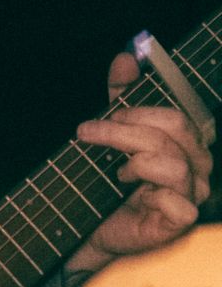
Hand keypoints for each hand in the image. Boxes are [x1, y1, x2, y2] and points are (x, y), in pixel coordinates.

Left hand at [72, 51, 212, 269]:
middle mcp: (197, 164)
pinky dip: (148, 193)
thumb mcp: (110, 132)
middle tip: (89, 132)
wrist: (91, 228)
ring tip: (114, 170)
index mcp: (185, 140)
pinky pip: (177, 201)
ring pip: (173, 161)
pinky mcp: (182, 220)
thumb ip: (120, 96)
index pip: (176, 112)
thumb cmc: (107, 182)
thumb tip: (125, 58)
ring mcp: (193, 193)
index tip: (110, 109)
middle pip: (173, 129)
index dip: (142, 107)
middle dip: (125, 128)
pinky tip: (127, 193)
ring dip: (133, 159)